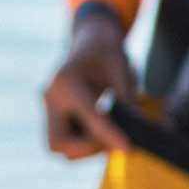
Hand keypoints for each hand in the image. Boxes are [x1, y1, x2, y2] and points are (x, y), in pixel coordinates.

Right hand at [43, 10, 135, 158]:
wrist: (88, 39)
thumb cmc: (107, 51)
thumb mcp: (122, 70)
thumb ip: (128, 100)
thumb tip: (140, 132)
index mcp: (68, 81)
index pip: (89, 117)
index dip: (109, 135)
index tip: (128, 149)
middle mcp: (51, 97)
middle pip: (59, 143)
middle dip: (87, 148)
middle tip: (113, 140)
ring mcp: (47, 108)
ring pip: (59, 146)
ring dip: (85, 147)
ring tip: (109, 132)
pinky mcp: (51, 116)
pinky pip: (63, 140)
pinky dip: (82, 142)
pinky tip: (99, 128)